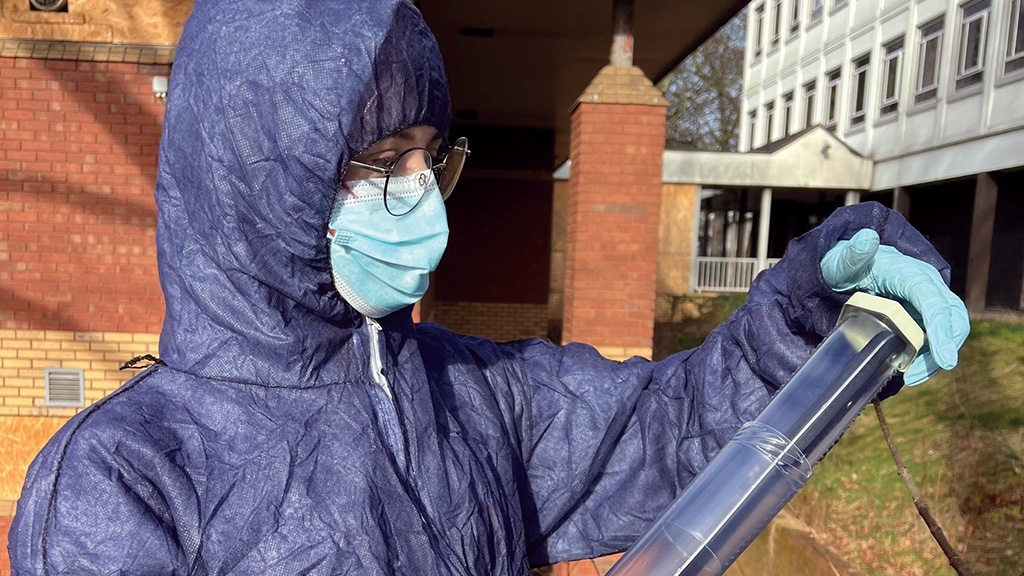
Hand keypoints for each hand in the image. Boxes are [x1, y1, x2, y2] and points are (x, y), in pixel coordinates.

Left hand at [821, 228, 969, 384]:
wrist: (851, 267)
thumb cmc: (847, 265)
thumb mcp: (842, 261)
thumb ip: (851, 255)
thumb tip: (866, 238)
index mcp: (910, 273)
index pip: (934, 301)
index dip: (941, 329)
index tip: (946, 359)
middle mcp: (926, 286)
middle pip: (952, 317)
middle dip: (943, 348)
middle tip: (915, 375)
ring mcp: (928, 301)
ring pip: (948, 330)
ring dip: (935, 357)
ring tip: (910, 377)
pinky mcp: (923, 315)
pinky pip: (935, 336)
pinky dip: (928, 355)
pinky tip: (909, 368)